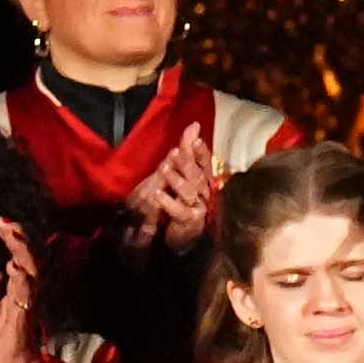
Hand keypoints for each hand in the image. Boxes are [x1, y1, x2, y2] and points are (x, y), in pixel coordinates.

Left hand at [133, 124, 222, 246]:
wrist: (182, 236)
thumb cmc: (181, 201)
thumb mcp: (179, 173)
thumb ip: (186, 152)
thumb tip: (193, 126)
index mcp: (203, 180)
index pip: (205, 163)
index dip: (201, 152)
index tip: (196, 139)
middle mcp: (204, 193)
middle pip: (198, 175)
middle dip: (188, 163)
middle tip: (177, 152)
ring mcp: (198, 207)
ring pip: (190, 191)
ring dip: (177, 180)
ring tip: (165, 169)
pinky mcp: (189, 222)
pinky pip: (180, 210)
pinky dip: (168, 202)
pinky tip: (158, 194)